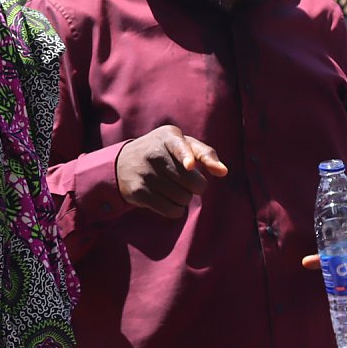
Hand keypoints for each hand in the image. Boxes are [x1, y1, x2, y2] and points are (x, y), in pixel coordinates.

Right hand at [114, 124, 228, 216]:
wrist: (123, 162)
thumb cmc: (163, 152)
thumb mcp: (182, 144)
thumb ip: (205, 154)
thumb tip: (223, 172)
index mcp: (168, 137)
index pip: (180, 147)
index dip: (187, 157)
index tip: (190, 165)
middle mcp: (154, 153)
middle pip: (191, 181)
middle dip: (195, 185)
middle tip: (185, 180)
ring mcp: (145, 173)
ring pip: (183, 198)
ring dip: (185, 198)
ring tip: (173, 188)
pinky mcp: (138, 192)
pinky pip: (170, 210)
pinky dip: (176, 210)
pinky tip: (168, 200)